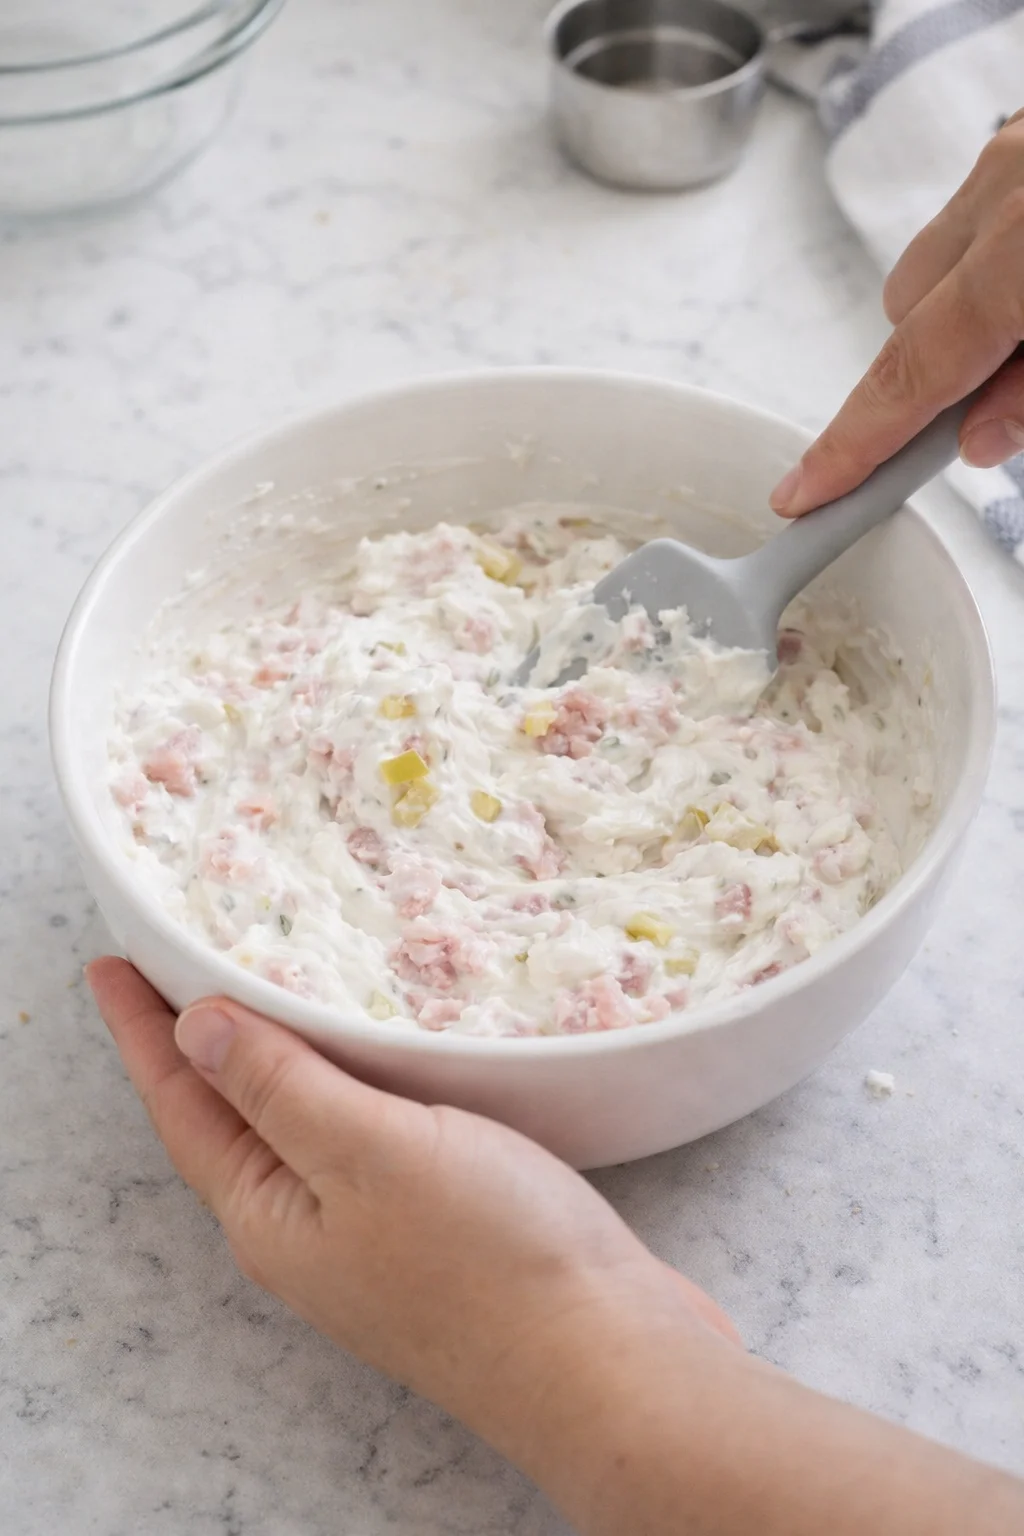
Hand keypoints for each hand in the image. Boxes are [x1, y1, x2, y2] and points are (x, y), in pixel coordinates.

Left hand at [88, 960, 1023, 1535]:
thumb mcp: (367, 1150)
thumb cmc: (488, 1255)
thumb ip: (279, 1087)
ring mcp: (371, 1235)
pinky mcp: (436, 1229)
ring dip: (276, 1057)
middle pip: (229, 1118)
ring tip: (267, 992)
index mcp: (269, 1212)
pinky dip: (350, 1083)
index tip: (111, 963)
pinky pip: (364, 1137)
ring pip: (300, 1125)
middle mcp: (307, 1229)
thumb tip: (195, 1028)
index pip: (182, 1103)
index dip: (144, 1029)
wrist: (608, 1361)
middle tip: (179, 961)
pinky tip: (377, 1055)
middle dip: (199, 1041)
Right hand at [771, 108, 1023, 516]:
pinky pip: (978, 215)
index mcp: (1023, 248)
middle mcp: (1006, 187)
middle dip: (934, 370)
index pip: (909, 373)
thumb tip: (978, 441)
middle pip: (908, 312)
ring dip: (967, 313)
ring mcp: (1016, 148)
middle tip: (998, 405)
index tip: (805, 495)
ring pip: (936, 264)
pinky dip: (996, 261)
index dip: (851, 444)